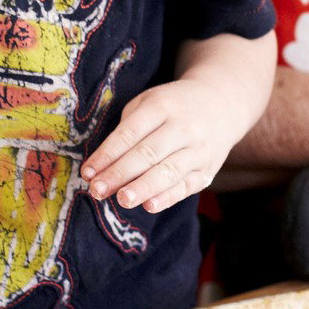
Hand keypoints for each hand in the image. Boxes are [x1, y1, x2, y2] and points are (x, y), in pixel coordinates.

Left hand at [83, 76, 243, 213]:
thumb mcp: (149, 103)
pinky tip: (150, 205)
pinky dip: (168, 197)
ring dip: (143, 188)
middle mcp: (183, 127)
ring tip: (121, 200)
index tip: (87, 172)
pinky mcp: (208, 169)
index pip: (130, 134)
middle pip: (147, 153)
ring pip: (168, 171)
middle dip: (120, 174)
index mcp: (162, 106)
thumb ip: (127, 129)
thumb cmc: (173, 106)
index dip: (107, 154)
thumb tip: (102, 166)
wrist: (221, 104)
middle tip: (97, 191)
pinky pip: (187, 185)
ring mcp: (198, 149)